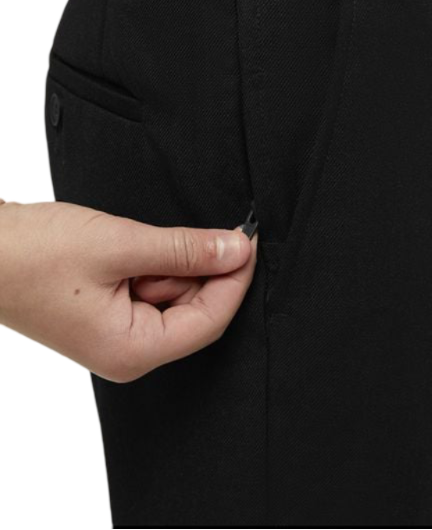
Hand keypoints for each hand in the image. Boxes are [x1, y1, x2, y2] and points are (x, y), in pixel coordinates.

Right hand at [0, 200, 256, 382]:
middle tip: (202, 228)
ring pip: (173, 296)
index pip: (210, 321)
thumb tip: (235, 249)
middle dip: (202, 267)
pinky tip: (134, 245)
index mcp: (133, 350)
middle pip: (194, 310)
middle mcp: (128, 352)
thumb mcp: (120, 244)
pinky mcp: (106, 315)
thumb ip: (184, 249)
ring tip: (139, 239)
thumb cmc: (34, 255)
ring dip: (173, 262)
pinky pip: (149, 290)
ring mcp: (116, 335)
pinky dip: (154, 264)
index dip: (235, 280)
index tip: (249, 242)